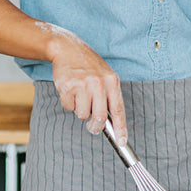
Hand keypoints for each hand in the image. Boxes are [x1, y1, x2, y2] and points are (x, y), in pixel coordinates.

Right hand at [45, 24, 127, 143]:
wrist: (69, 48)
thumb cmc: (89, 65)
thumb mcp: (106, 75)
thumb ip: (109, 95)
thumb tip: (112, 122)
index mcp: (112, 80)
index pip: (118, 109)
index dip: (121, 127)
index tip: (122, 141)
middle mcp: (99, 83)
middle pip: (100, 117)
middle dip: (96, 126)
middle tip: (93, 127)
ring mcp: (83, 85)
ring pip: (83, 115)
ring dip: (80, 110)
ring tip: (80, 95)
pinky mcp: (68, 87)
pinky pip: (69, 107)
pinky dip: (69, 103)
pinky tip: (71, 90)